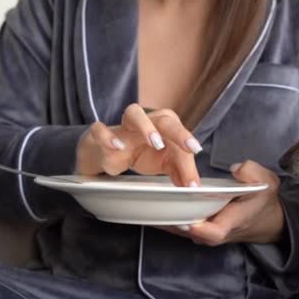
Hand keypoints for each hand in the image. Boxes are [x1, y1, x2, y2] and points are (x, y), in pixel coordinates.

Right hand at [76, 104, 201, 185]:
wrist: (107, 153)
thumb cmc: (141, 153)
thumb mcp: (163, 164)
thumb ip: (180, 172)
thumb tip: (194, 185)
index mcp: (165, 126)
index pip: (180, 137)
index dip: (189, 148)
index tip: (197, 158)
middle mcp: (148, 121)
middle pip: (165, 120)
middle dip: (178, 132)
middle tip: (190, 147)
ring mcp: (124, 126)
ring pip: (134, 113)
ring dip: (146, 126)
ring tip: (156, 143)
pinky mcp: (102, 134)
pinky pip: (101, 129)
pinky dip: (108, 137)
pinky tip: (117, 147)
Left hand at [160, 160, 283, 244]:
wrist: (267, 219)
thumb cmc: (264, 199)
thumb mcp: (267, 182)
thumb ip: (252, 174)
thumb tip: (236, 168)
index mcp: (233, 221)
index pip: (214, 231)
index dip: (199, 228)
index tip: (184, 220)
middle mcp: (217, 231)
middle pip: (190, 234)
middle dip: (171, 224)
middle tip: (150, 211)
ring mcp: (207, 233)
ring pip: (182, 232)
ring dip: (164, 222)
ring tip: (141, 210)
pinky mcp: (201, 230)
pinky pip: (182, 227)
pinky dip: (167, 219)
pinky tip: (149, 209)